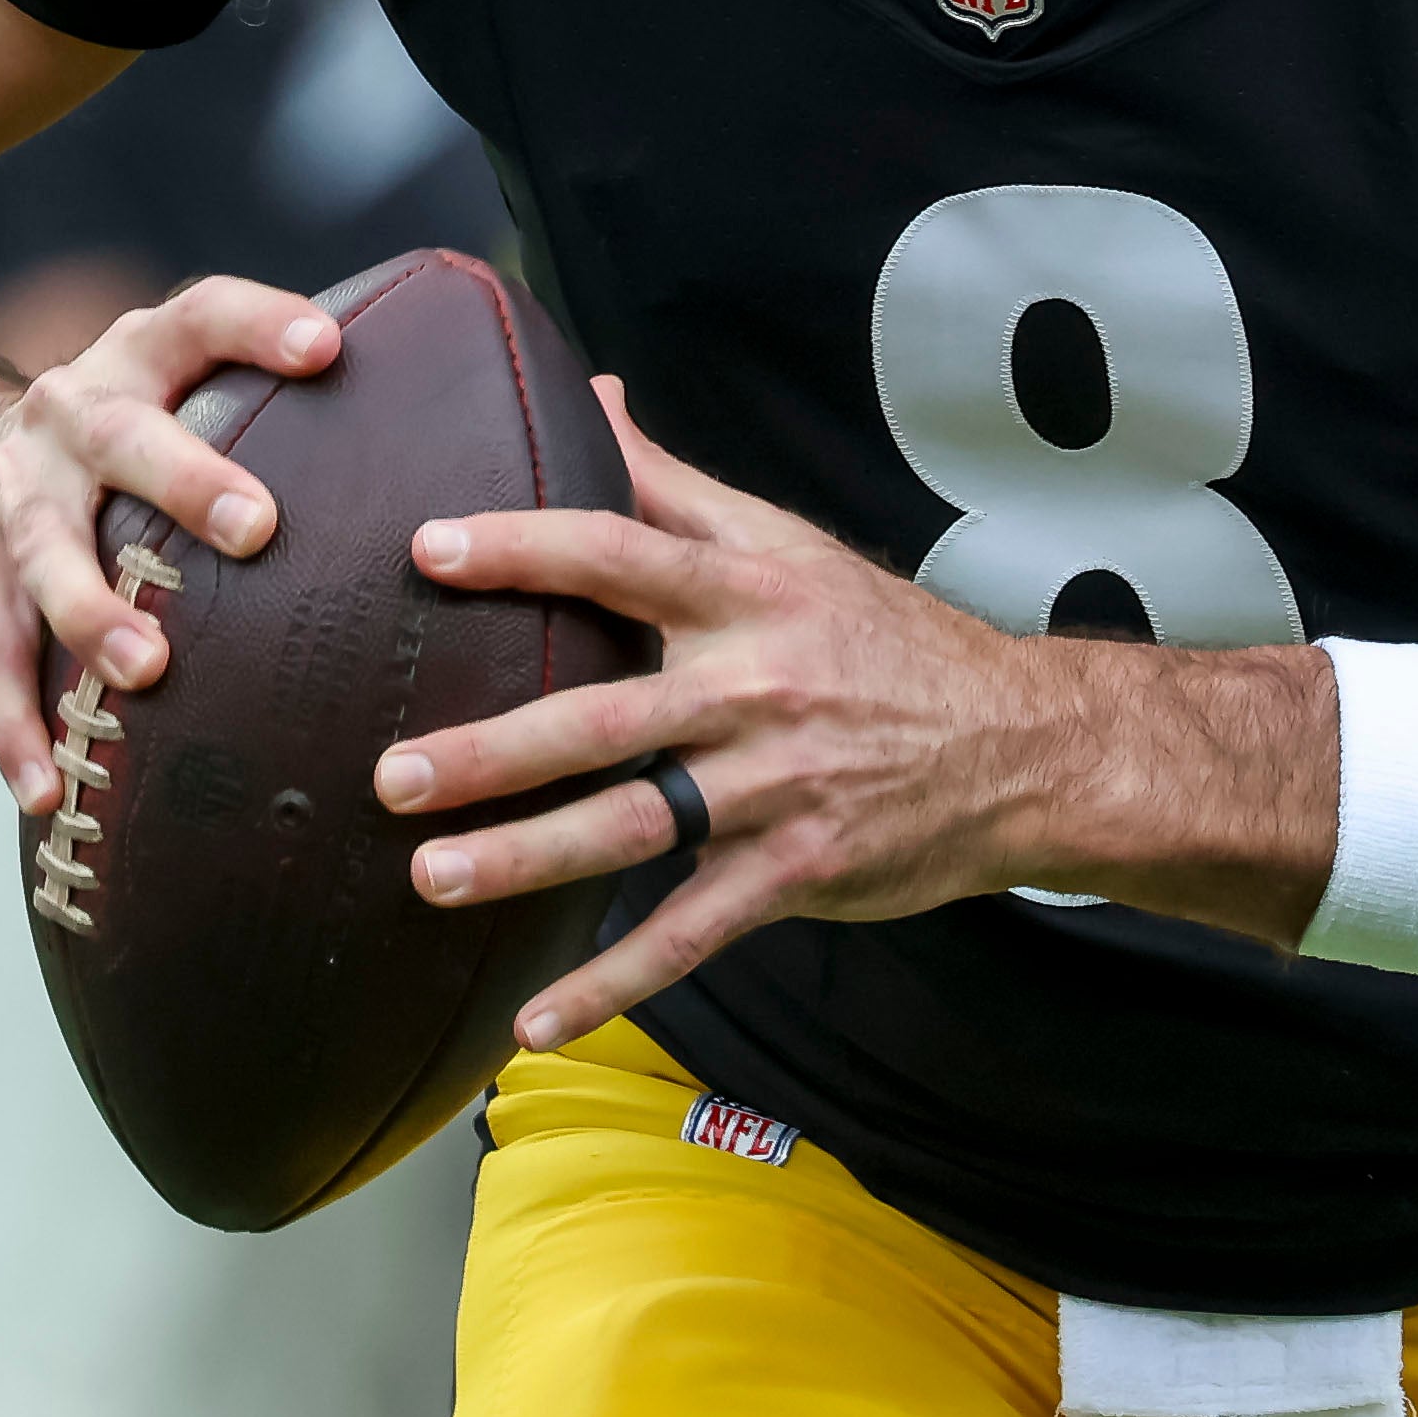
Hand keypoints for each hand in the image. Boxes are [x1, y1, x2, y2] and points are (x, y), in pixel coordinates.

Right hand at [0, 273, 339, 809]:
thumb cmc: (131, 447)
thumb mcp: (182, 398)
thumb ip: (286, 421)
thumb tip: (480, 468)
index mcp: (140, 357)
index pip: (203, 316)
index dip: (261, 325)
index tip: (329, 349)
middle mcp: (69, 408)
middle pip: (123, 436)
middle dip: (188, 480)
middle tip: (258, 530)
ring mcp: (7, 487)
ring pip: (43, 547)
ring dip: (91, 611)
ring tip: (144, 671)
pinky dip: (14, 723)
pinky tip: (47, 788)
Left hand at [372, 384, 1121, 1054]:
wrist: (1024, 747)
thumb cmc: (887, 642)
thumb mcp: (793, 547)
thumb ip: (678, 481)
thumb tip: (595, 393)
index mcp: (751, 597)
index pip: (625, 557)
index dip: (528, 548)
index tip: (429, 547)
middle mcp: (757, 688)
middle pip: (608, 717)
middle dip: (495, 749)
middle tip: (393, 772)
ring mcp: (776, 789)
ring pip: (634, 827)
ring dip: (527, 858)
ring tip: (430, 877)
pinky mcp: (795, 872)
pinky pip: (688, 933)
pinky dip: (611, 981)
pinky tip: (531, 1022)